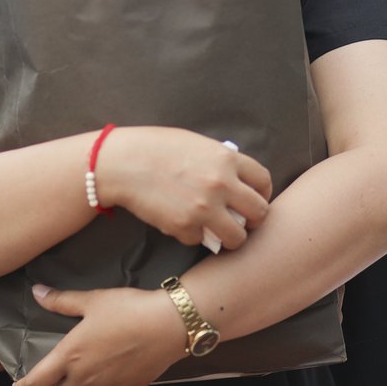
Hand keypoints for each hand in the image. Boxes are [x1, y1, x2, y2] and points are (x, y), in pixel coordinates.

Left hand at [16, 284, 186, 385]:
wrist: (169, 325)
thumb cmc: (128, 309)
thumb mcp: (92, 300)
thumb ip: (62, 301)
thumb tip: (38, 292)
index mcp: (70, 356)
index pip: (38, 380)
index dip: (24, 384)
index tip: (16, 384)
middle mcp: (84, 377)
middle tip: (47, 378)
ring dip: (74, 385)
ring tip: (73, 377)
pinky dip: (100, 384)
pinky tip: (103, 376)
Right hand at [101, 127, 271, 250]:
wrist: (122, 163)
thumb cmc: (157, 147)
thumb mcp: (197, 144)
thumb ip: (221, 162)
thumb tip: (238, 181)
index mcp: (227, 159)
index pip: (264, 180)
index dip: (262, 193)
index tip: (254, 199)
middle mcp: (222, 185)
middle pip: (260, 213)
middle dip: (252, 219)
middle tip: (241, 221)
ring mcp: (204, 209)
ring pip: (237, 238)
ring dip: (229, 237)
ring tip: (217, 231)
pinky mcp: (185, 228)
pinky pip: (201, 241)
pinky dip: (193, 235)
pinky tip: (181, 222)